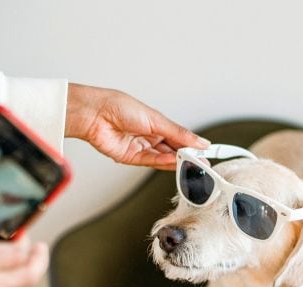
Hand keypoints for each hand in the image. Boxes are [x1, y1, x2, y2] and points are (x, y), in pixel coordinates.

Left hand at [64, 84, 208, 170]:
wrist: (95, 113)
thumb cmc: (119, 107)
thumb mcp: (155, 119)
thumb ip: (178, 133)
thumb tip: (199, 141)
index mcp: (156, 123)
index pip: (179, 137)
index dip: (193, 145)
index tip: (207, 152)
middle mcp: (149, 136)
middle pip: (173, 150)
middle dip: (187, 156)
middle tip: (203, 163)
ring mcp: (140, 147)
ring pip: (163, 158)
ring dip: (177, 162)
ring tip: (192, 164)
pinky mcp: (131, 158)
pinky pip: (151, 162)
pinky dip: (164, 163)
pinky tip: (175, 163)